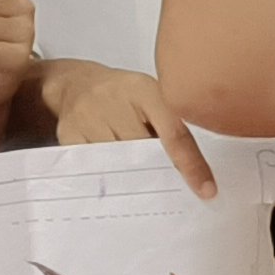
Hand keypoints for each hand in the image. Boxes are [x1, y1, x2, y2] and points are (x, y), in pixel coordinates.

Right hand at [42, 61, 217, 202]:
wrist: (75, 83)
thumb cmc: (123, 97)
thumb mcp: (149, 97)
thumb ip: (169, 124)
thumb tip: (196, 173)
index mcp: (143, 90)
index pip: (173, 132)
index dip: (191, 164)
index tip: (206, 190)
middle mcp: (114, 100)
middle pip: (142, 152)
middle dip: (158, 174)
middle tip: (170, 191)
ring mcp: (87, 117)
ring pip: (118, 164)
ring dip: (131, 179)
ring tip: (136, 181)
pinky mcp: (67, 134)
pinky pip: (93, 168)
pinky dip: (106, 178)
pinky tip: (111, 176)